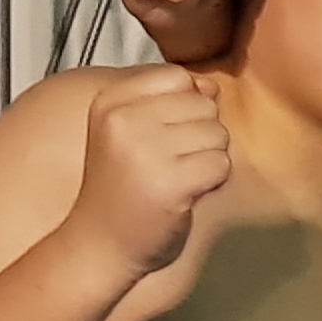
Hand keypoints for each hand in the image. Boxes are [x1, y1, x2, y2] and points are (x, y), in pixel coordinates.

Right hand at [66, 66, 232, 277]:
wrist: (100, 244)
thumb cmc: (121, 186)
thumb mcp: (130, 131)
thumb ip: (169, 100)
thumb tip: (211, 85)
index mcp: (110, 101)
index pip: (177, 76)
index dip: (184, 106)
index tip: (160, 136)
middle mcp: (124, 120)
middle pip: (202, 104)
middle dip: (199, 134)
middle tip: (169, 163)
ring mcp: (146, 151)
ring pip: (217, 133)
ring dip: (207, 158)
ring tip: (176, 177)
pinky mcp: (170, 183)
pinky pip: (221, 164)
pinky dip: (211, 182)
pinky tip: (185, 194)